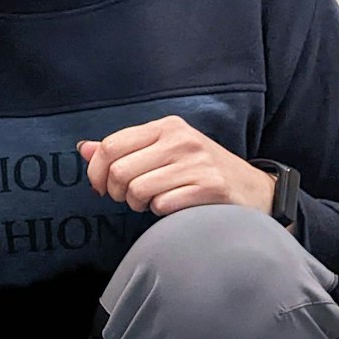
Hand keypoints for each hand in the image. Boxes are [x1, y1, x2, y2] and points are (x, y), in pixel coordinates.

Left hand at [79, 115, 276, 217]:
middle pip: (119, 171)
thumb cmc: (201, 172)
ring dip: (139, 204)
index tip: (101, 187)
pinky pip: (162, 206)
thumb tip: (83, 149)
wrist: (255, 190)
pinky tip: (174, 207)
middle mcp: (181, 139)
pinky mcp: (210, 187)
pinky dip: (161, 212)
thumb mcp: (164, 151)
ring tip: (154, 201)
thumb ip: (125, 150)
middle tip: (130, 198)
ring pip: (137, 190)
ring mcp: (197, 163)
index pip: (110, 146)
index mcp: (167, 126)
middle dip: (117, 192)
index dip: (96, 172)